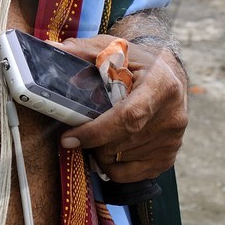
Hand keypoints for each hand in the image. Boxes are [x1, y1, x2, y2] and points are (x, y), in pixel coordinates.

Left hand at [55, 34, 187, 184]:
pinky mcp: (168, 158)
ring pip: (121, 160)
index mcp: (161, 85)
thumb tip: (51, 51)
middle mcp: (172, 116)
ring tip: (99, 132)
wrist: (168, 75)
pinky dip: (112, 165)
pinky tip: (110, 146)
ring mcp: (173, 140)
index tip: (68, 138)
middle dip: (92, 140)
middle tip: (79, 130)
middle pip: (120, 142)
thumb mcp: (111, 50)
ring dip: (101, 151)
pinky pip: (130, 175)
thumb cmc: (135, 63)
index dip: (96, 131)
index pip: (129, 117)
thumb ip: (82, 51)